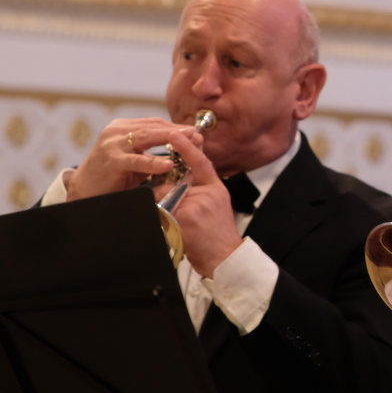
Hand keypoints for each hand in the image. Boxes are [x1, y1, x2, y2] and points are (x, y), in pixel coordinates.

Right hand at [66, 118, 201, 200]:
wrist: (85, 191)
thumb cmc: (115, 176)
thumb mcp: (136, 159)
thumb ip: (154, 151)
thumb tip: (185, 146)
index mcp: (123, 128)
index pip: (155, 123)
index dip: (177, 127)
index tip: (196, 132)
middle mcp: (117, 131)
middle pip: (153, 127)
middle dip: (178, 131)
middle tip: (197, 135)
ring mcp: (112, 144)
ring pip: (146, 137)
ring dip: (170, 139)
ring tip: (190, 142)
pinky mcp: (111, 160)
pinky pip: (136, 161)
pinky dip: (153, 162)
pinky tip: (168, 164)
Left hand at [162, 131, 242, 277]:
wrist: (226, 259)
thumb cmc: (218, 235)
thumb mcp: (216, 205)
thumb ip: (201, 189)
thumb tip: (179, 181)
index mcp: (215, 187)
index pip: (200, 161)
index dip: (187, 146)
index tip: (175, 134)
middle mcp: (208, 192)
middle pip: (175, 181)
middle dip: (167, 194)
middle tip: (177, 211)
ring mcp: (198, 203)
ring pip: (167, 197)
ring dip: (164, 210)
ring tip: (179, 226)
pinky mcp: (187, 217)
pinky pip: (165, 211)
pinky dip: (164, 221)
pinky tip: (176, 231)